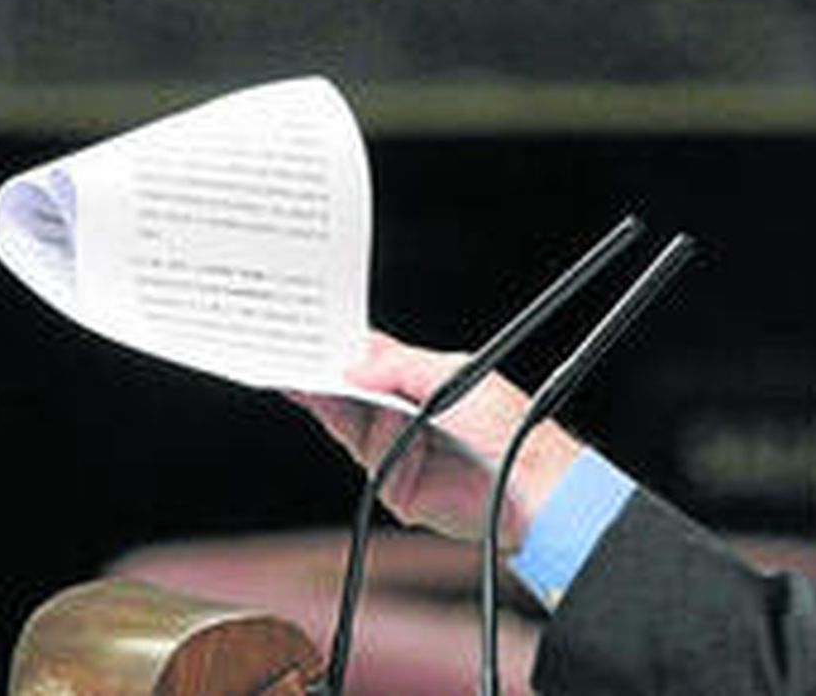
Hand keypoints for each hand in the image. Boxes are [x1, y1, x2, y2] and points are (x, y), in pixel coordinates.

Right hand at [288, 332, 583, 547]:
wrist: (527, 483)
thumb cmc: (507, 426)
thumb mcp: (453, 376)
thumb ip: (401, 366)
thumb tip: (354, 364)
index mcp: (423, 380)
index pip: (372, 359)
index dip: (342, 347)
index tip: (312, 331)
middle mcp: (405, 412)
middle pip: (350, 388)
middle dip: (321, 370)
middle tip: (288, 348)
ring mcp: (396, 445)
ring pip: (346, 416)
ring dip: (321, 392)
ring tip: (295, 367)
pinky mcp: (392, 480)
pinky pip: (360, 449)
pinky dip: (343, 426)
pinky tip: (328, 402)